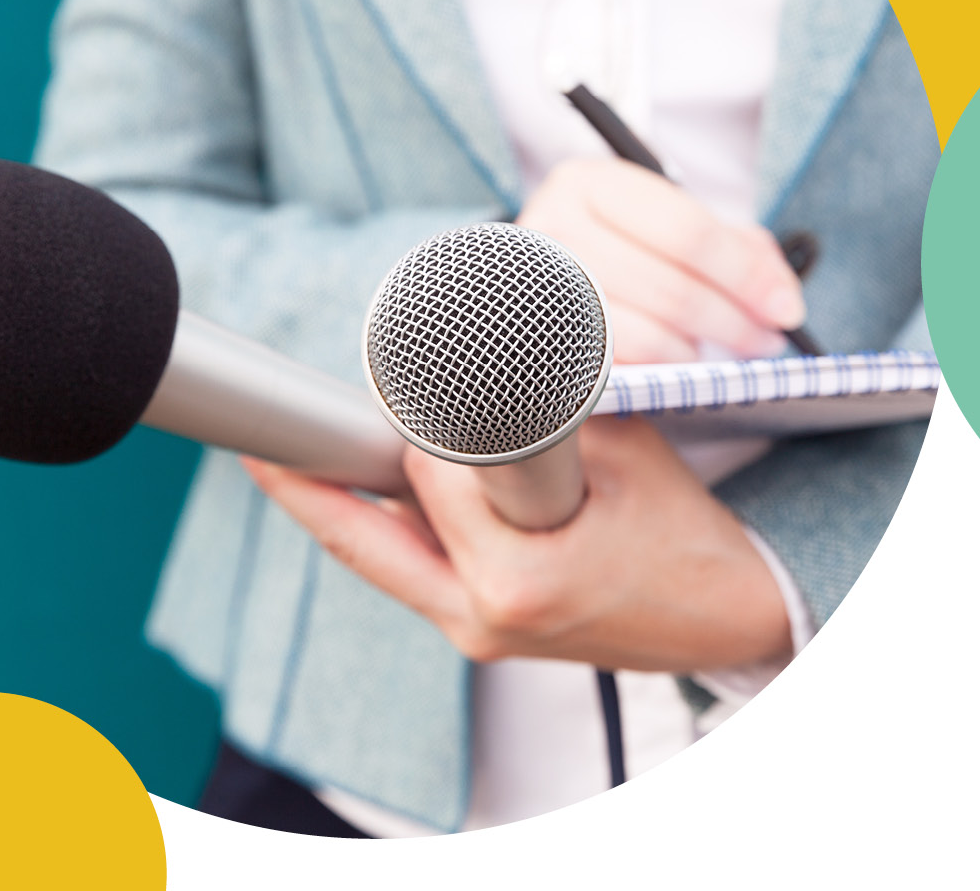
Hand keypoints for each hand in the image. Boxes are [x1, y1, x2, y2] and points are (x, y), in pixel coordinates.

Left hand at [241, 418, 790, 671]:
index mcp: (520, 581)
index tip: (327, 391)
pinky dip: (374, 523)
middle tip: (251, 432)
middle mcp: (481, 620)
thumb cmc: (682, 532)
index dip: (393, 421)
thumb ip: (545, 406)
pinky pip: (401, 569)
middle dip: (311, 478)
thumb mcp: (621, 451)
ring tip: (275, 447)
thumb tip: (478, 343)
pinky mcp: (472, 632)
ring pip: (374, 555)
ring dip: (334, 501)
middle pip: (365, 534)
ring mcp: (472, 634)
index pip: (428, 477)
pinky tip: (334, 483)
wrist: (728, 619)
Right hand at [515, 158, 804, 362]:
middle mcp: (554, 230)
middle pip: (672, 288)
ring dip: (698, 351)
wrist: (536, 277)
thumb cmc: (621, 245)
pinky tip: (676, 357)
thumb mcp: (673, 222)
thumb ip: (739, 249)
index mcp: (591, 184)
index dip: (745, 275)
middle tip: (765, 342)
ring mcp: (539, 291)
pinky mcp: (540, 341)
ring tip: (719, 350)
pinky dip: (661, 366)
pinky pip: (620, 366)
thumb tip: (781, 301)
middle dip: (734, 322)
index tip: (786, 310)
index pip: (687, 231)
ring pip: (648, 333)